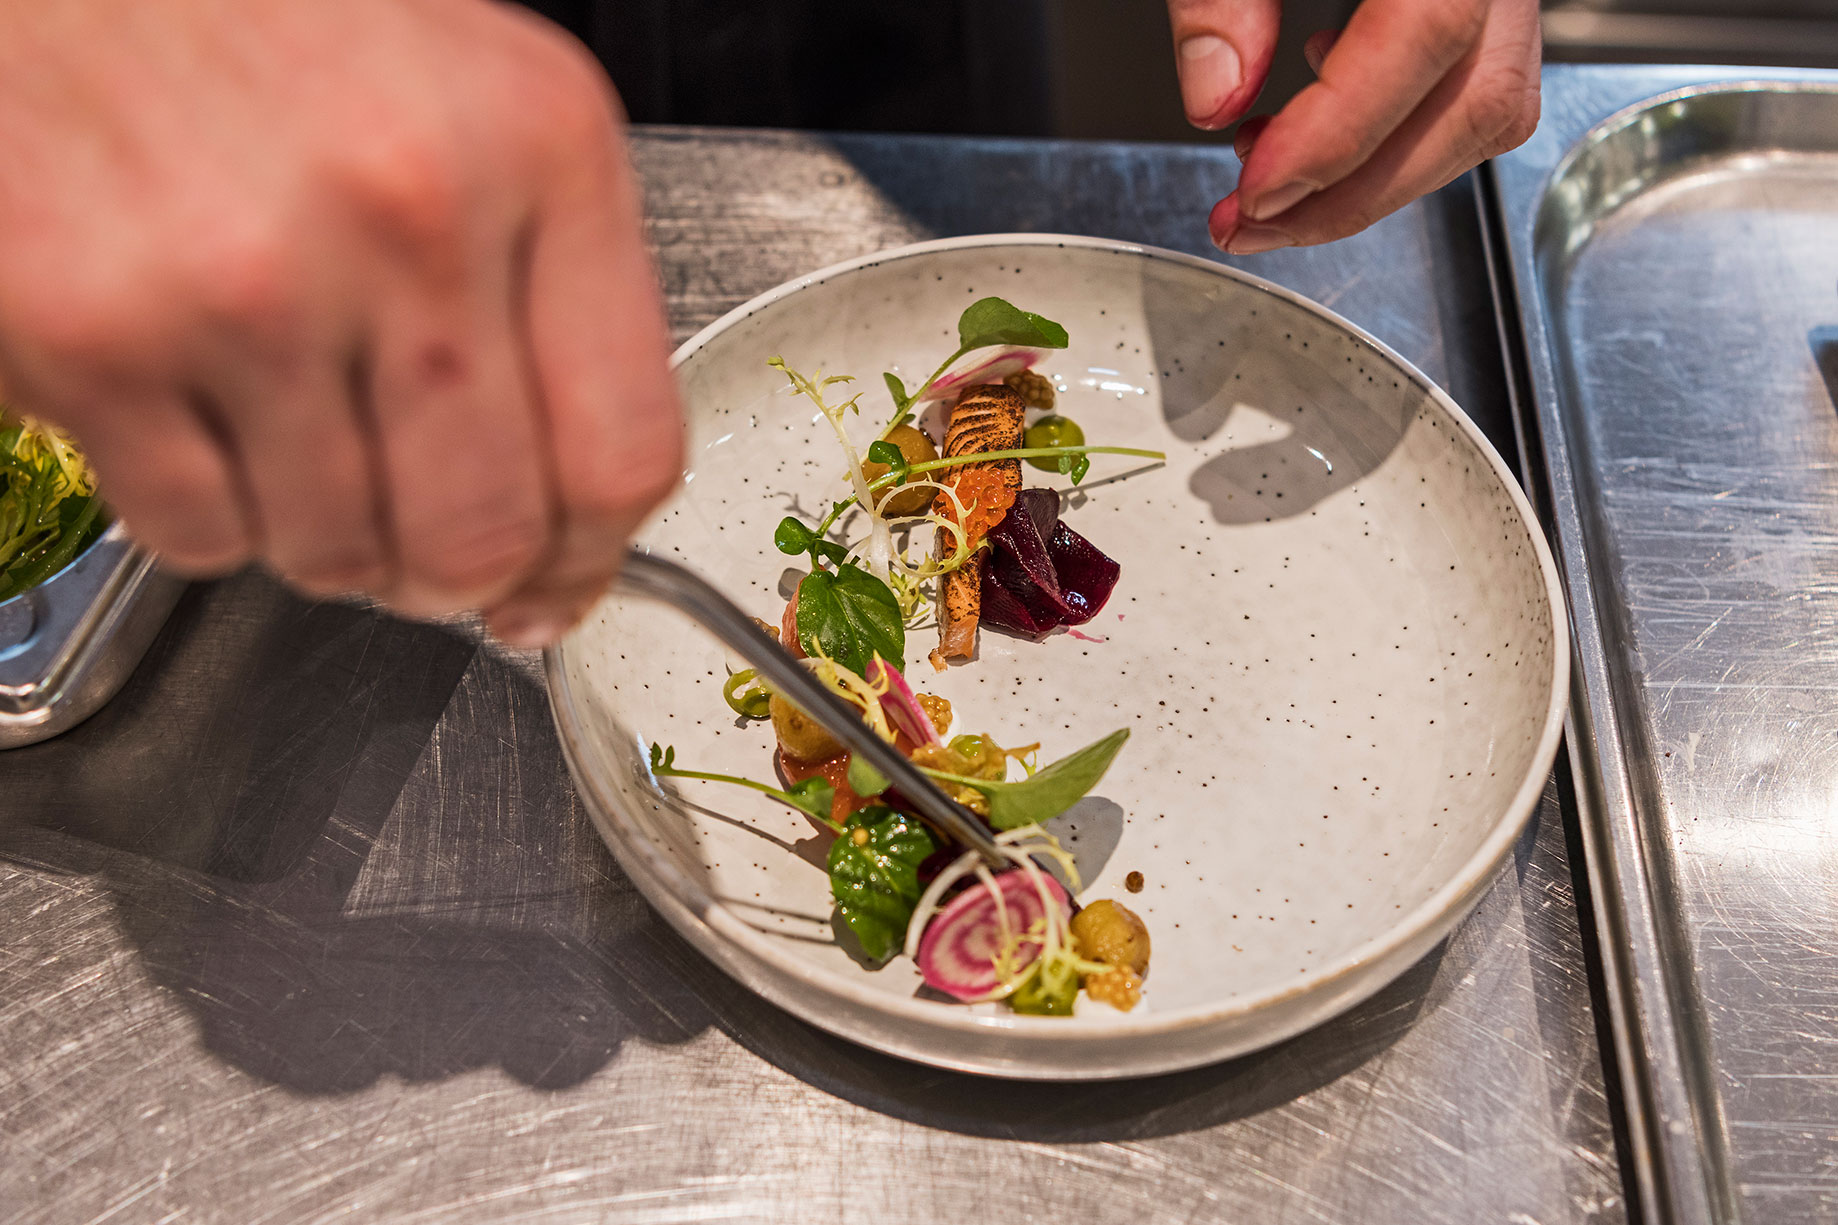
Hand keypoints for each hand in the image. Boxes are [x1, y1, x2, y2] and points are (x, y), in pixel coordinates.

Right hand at [0, 0, 681, 645]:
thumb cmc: (267, 16)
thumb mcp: (474, 101)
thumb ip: (544, 283)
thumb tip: (571, 500)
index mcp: (541, 147)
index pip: (623, 451)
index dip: (591, 562)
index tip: (559, 590)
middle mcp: (411, 215)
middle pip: (485, 536)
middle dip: (456, 581)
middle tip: (422, 556)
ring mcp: (252, 283)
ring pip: (338, 554)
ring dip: (324, 537)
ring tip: (291, 431)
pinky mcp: (99, 337)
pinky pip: (199, 536)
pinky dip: (209, 514)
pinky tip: (202, 412)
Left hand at [1166, 0, 1541, 252]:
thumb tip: (1216, 96)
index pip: (1427, 38)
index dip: (1338, 137)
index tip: (1255, 195)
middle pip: (1474, 103)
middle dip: (1352, 194)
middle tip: (1246, 226)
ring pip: (1484, 112)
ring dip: (1370, 179)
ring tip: (1265, 190)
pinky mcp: (1482, 8)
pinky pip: (1469, 87)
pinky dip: (1392, 136)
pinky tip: (1311, 130)